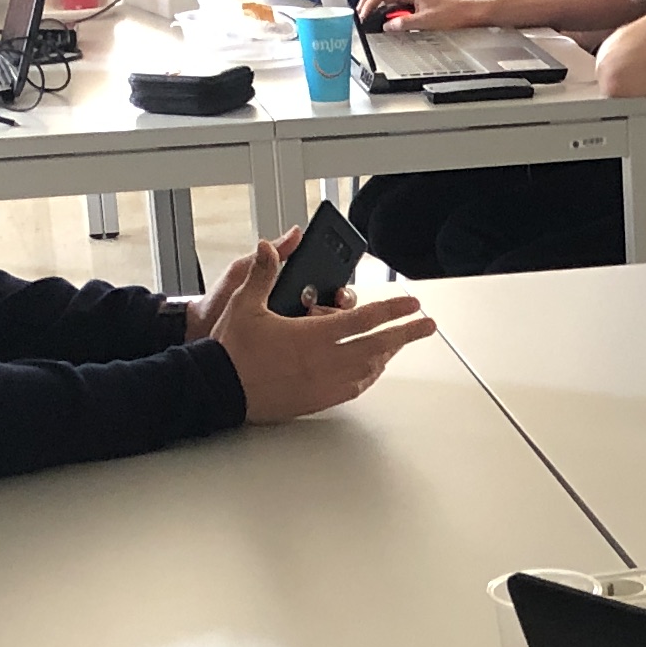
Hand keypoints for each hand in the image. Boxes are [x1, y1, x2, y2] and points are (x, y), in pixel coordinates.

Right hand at [205, 238, 436, 421]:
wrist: (218, 389)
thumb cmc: (231, 349)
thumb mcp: (245, 303)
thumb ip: (263, 273)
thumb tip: (268, 246)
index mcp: (313, 335)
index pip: (364, 319)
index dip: (393, 310)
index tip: (413, 304)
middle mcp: (324, 362)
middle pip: (378, 346)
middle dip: (405, 334)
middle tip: (427, 326)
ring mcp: (323, 384)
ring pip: (368, 369)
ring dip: (386, 354)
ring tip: (396, 343)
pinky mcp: (316, 400)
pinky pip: (353, 389)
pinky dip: (367, 376)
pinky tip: (370, 369)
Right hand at [358, 0, 457, 29]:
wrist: (466, 12)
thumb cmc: (451, 13)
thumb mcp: (427, 21)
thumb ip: (406, 23)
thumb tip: (389, 25)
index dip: (368, 3)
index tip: (362, 15)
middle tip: (359, 12)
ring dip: (374, 0)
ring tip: (367, 13)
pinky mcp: (415, 0)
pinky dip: (384, 5)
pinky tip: (384, 15)